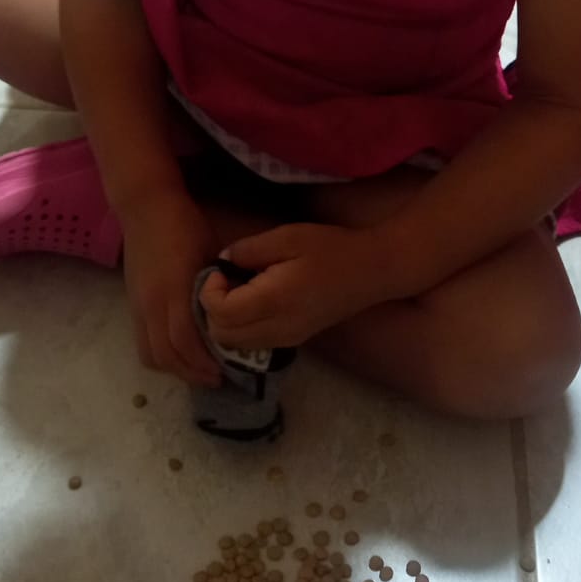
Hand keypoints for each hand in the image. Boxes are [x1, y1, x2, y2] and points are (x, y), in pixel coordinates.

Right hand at [122, 189, 219, 385]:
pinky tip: (179, 352)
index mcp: (174, 291)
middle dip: (190, 373)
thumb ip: (219, 286)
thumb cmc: (184, 226)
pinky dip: (161, 355)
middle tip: (214, 378)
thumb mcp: (210, 253)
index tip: (224, 370)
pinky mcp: (132, 305)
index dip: (203, 362)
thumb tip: (236, 312)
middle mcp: (152, 304)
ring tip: (196, 370)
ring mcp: (138, 306)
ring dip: (173, 368)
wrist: (145, 208)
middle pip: (165, 355)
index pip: (185, 340)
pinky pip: (143, 342)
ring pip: (150, 354)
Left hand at [199, 224, 379, 349]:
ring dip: (225, 320)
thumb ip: (248, 250)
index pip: (220, 314)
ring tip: (238, 290)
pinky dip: (241, 327)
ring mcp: (286, 340)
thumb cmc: (331, 249)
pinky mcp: (292, 341)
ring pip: (234, 344)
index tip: (223, 269)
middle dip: (211, 309)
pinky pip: (252, 343)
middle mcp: (277, 329)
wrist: (372, 271)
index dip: (209, 292)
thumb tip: (222, 261)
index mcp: (274, 302)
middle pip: (221, 336)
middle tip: (226, 280)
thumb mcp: (287, 237)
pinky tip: (253, 301)